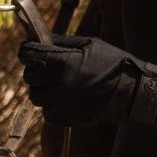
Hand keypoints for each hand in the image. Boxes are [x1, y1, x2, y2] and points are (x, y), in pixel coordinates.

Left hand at [18, 34, 156, 126]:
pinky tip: (65, 94)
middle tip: (47, 63)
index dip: (26, 49)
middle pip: (29, 76)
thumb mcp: (88, 44)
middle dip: (35, 67)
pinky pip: (46, 111)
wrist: (130, 92)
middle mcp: (57, 85)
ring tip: (57, 80)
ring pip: (35, 95)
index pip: (28, 55)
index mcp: (62, 63)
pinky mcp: (65, 119)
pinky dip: (51, 102)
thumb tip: (39, 37)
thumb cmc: (112, 63)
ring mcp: (60, 104)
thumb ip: (61, 42)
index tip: (28, 47)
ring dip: (42, 86)